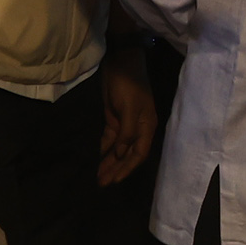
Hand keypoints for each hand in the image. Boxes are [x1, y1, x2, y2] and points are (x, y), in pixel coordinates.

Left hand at [97, 47, 155, 186]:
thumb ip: (126, 133)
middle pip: (128, 154)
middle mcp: (138, 129)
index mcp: (146, 127)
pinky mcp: (114, 118)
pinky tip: (99, 159)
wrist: (121, 61)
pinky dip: (105, 149)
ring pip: (118, 148)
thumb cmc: (127, 84)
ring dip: (109, 162)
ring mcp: (125, 124)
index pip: (138, 154)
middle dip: (116, 169)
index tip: (115, 180)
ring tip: (99, 176)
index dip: (127, 168)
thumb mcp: (128, 108)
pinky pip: (110, 138)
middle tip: (102, 184)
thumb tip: (120, 154)